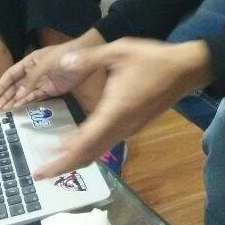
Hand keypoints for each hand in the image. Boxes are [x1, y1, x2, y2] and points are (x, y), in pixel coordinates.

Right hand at [0, 29, 105, 110]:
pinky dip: (26, 103)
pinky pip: (35, 97)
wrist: (86, 56)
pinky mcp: (51, 90)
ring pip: (24, 94)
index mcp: (30, 61)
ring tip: (3, 113)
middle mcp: (33, 72)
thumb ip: (31, 78)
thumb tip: (17, 95)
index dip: (1, 86)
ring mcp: (42, 82)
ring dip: (14, 102)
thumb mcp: (45, 63)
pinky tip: (18, 110)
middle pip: (15, 86)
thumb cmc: (64, 55)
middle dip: (5, 97)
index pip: (11, 74)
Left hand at [31, 38, 212, 179]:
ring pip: (98, 151)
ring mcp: (128, 128)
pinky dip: (88, 148)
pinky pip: (106, 143)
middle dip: (63, 166)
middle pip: (88, 155)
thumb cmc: (152, 60)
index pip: (82, 145)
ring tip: (54, 159)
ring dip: (76, 158)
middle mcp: (119, 127)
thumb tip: (63, 61)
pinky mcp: (133, 125)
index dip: (60, 161)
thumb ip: (89, 58)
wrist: (184, 70)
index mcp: (113, 112)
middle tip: (40, 173)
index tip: (40, 171)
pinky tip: (78, 141)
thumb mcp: (119, 51)